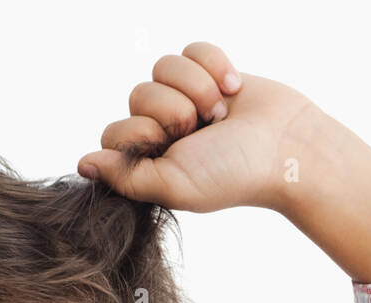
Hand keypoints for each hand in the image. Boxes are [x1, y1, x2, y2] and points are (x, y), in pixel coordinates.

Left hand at [77, 43, 322, 214]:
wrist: (287, 148)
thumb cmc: (232, 174)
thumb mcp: (174, 184)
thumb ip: (126, 176)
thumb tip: (83, 164)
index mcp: (148, 158)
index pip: (114, 131)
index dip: (141, 132)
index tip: (170, 145)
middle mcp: (162, 128)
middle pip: (138, 95)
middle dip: (174, 109)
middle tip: (204, 129)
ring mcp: (185, 97)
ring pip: (162, 67)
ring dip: (196, 86)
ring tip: (221, 111)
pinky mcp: (209, 71)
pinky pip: (191, 49)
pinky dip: (214, 64)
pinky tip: (234, 87)